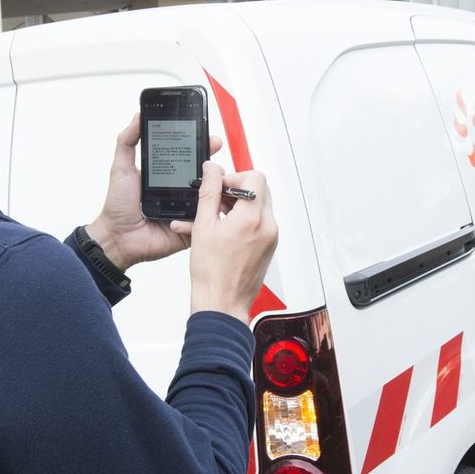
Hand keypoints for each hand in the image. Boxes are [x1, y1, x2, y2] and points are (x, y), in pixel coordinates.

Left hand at [84, 114, 224, 269]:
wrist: (118, 237)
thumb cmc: (118, 205)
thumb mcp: (121, 168)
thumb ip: (127, 141)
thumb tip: (138, 116)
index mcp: (169, 175)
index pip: (189, 156)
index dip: (200, 144)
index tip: (207, 134)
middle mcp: (181, 190)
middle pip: (206, 174)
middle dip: (215, 161)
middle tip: (214, 149)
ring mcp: (188, 209)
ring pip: (211, 195)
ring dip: (217, 184)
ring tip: (216, 176)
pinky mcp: (191, 228)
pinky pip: (207, 219)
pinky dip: (211, 211)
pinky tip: (210, 201)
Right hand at [178, 161, 277, 321]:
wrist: (222, 303)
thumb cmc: (212, 274)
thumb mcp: (203, 227)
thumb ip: (208, 193)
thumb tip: (211, 170)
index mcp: (252, 219)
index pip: (255, 177)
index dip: (234, 177)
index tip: (219, 186)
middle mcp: (268, 227)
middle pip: (260, 189)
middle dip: (237, 190)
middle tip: (217, 199)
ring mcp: (271, 237)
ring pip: (260, 205)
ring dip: (240, 204)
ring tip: (217, 216)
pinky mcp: (270, 246)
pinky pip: (260, 222)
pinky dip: (244, 219)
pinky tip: (225, 229)